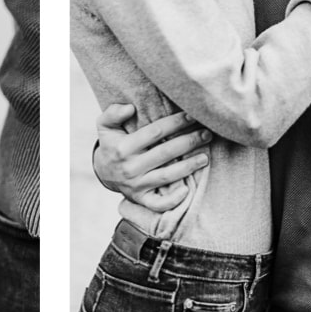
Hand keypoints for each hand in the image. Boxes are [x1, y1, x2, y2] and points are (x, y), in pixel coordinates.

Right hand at [92, 104, 210, 212]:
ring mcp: (136, 185)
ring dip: (189, 166)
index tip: (192, 115)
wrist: (103, 172)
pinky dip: (173, 200)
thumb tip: (130, 107)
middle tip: (207, 133)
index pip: (155, 132)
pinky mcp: (141, 199)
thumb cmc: (111, 144)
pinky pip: (158, 203)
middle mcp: (130, 167)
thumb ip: (112, 113)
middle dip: (189, 142)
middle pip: (166, 153)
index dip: (176, 122)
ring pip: (167, 176)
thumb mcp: (105, 126)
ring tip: (205, 157)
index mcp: (123, 148)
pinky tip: (187, 190)